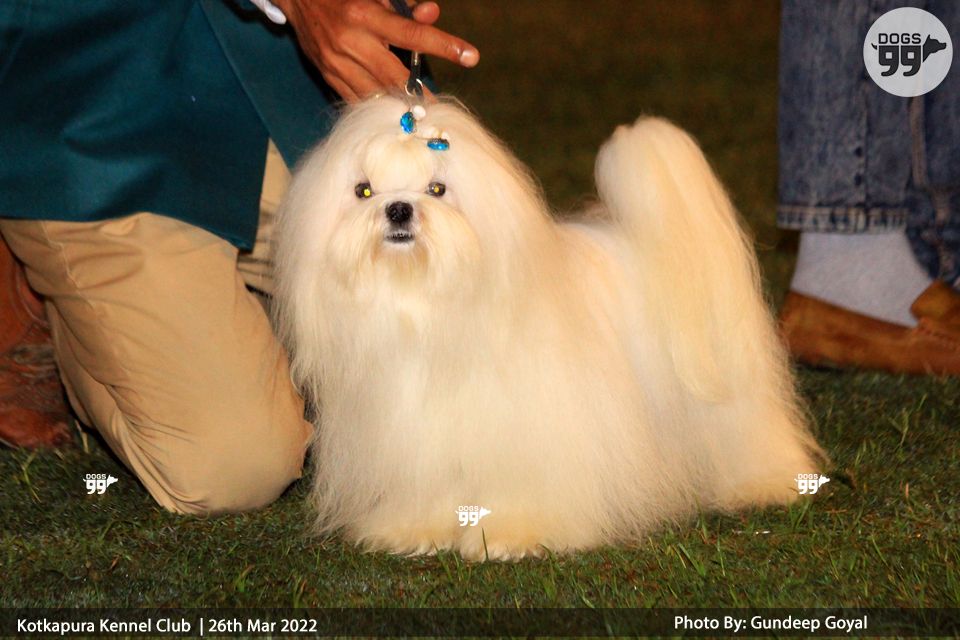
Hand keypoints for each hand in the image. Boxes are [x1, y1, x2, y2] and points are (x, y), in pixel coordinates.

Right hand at [271, 0, 479, 101]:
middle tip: (441, 108)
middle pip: (395, 76)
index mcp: (366, 15)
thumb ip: (405, 6)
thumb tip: (432, 13)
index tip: (470, 56)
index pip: (413, 33)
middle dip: (421, 96)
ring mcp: (337, 63)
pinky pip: (357, 99)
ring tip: (420, 115)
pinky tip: (392, 113)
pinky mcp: (329, 77)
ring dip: (400, 107)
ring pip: (376, 94)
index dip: (444, 45)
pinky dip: (377, 107)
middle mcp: (351, 41)